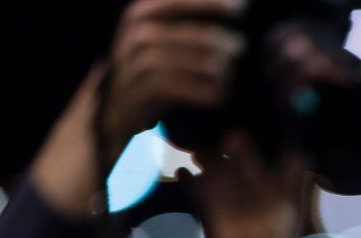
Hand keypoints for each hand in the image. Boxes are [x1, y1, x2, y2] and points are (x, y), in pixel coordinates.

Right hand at [100, 0, 246, 154]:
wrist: (117, 105)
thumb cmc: (151, 68)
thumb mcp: (162, 37)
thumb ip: (187, 24)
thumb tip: (237, 8)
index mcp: (144, 12)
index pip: (181, 1)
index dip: (213, 3)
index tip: (243, 7)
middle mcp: (138, 32)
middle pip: (191, 34)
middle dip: (220, 41)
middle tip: (241, 48)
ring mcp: (136, 61)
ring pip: (186, 61)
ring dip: (214, 68)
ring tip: (230, 72)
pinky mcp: (140, 89)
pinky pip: (178, 88)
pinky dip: (202, 92)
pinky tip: (219, 96)